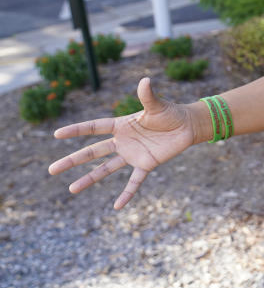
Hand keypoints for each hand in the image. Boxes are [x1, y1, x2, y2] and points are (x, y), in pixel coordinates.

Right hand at [48, 77, 196, 209]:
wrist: (187, 126)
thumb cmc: (170, 112)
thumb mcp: (157, 105)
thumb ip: (148, 95)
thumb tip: (145, 80)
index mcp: (122, 125)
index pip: (94, 127)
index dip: (77, 130)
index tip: (56, 134)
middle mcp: (123, 142)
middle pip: (93, 152)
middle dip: (73, 160)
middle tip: (52, 170)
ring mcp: (133, 154)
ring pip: (106, 169)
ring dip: (89, 179)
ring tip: (71, 190)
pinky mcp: (146, 164)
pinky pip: (134, 182)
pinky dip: (127, 193)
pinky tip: (117, 206)